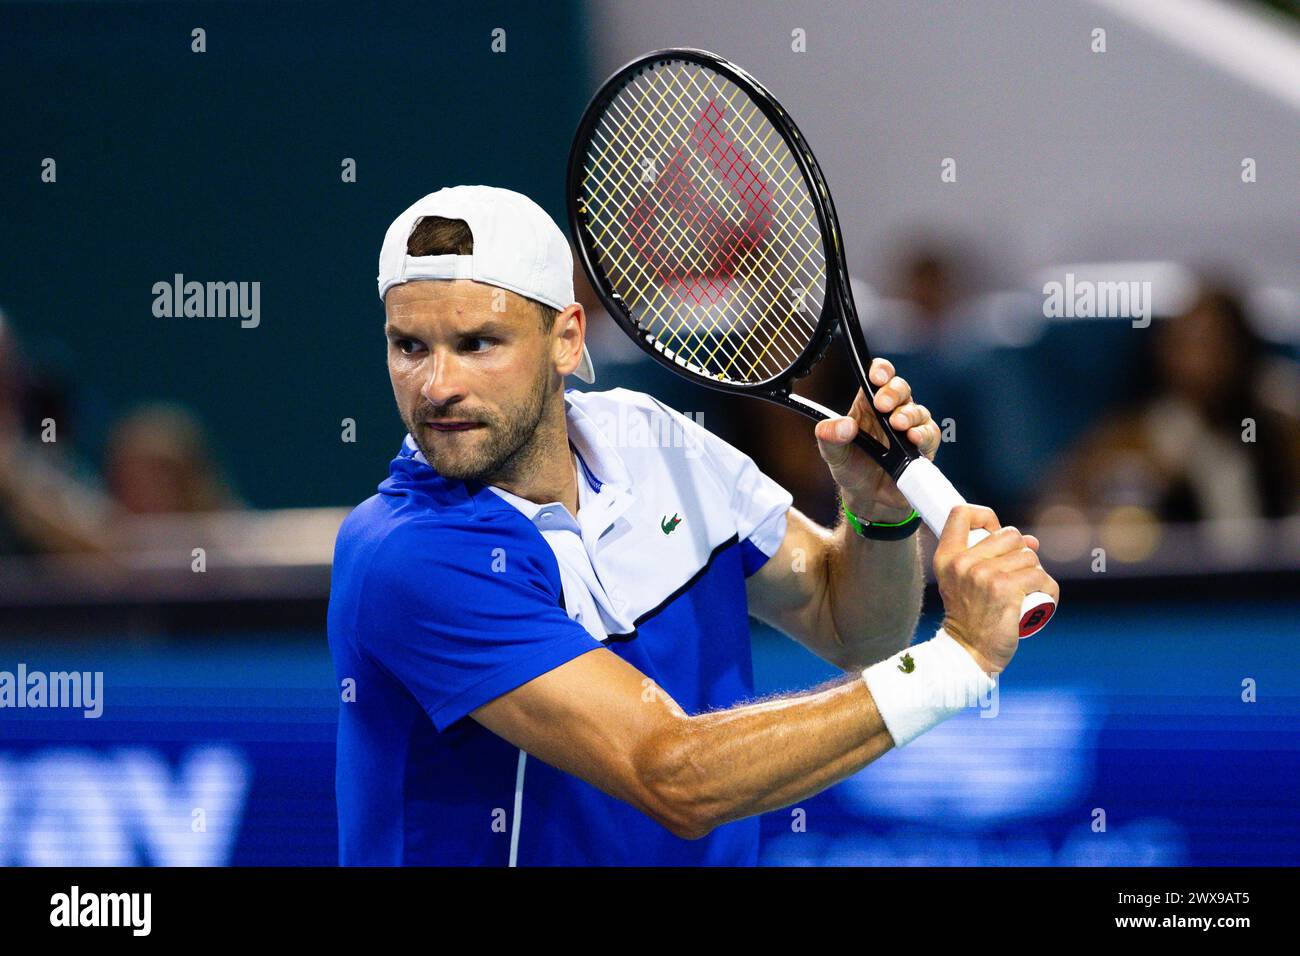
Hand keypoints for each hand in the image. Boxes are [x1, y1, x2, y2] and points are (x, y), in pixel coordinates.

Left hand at [814, 357, 939, 517]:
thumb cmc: (852, 469)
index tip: (876, 378)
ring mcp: (909, 428)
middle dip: (893, 392)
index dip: (880, 371)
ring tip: (897, 424)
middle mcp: (891, 412)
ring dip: (908, 414)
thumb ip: (830, 437)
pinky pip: (930, 433)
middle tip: (882, 404)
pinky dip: (924, 434)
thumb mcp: (832, 453)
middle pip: (900, 388)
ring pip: (917, 409)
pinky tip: (913, 438)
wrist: (869, 499)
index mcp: (867, 405)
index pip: (878, 377)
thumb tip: (843, 425)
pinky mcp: (924, 446)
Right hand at [932, 505, 1057, 673]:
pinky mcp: (1006, 590)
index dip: (986, 517)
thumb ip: (986, 556)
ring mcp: (984, 575)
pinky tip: (1042, 600)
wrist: (968, 652)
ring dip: (1035, 573)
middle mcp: (963, 563)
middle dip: (1021, 553)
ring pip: (1029, 556)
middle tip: (1016, 576)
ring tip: (1027, 592)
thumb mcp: (961, 582)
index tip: (994, 534)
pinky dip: (1048, 590)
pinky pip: (1041, 577)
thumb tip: (1032, 540)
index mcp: (947, 557)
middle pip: (1010, 534)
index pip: (962, 513)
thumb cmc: (970, 617)